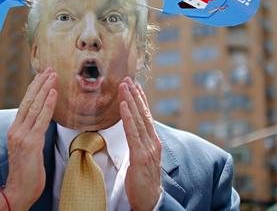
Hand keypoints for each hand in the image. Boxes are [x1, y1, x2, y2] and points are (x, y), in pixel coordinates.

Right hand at [0, 68, 56, 210]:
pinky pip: (41, 119)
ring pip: (34, 106)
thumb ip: (32, 134)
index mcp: (14, 130)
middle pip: (28, 101)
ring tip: (53, 75)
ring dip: (45, 88)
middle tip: (49, 69)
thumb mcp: (28, 149)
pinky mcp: (30, 143)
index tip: (41, 76)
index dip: (33, 89)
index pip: (24, 104)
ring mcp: (22, 135)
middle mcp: (16, 130)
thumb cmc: (26, 173)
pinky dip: (48, 104)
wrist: (17, 191)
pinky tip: (53, 93)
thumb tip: (42, 122)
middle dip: (39, 83)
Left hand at [120, 78, 162, 210]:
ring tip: (124, 85)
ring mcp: (148, 148)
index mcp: (154, 142)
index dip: (141, 100)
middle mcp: (153, 142)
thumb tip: (133, 132)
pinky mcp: (140, 156)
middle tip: (127, 78)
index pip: (147, 116)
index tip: (135, 85)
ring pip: (138, 119)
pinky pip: (132, 133)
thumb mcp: (143, 158)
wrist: (150, 201)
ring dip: (130, 100)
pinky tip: (122, 105)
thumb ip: (140, 144)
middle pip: (143, 113)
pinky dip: (127, 117)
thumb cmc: (144, 181)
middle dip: (134, 95)